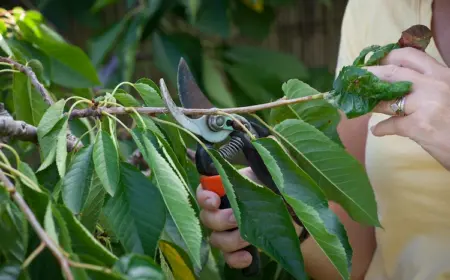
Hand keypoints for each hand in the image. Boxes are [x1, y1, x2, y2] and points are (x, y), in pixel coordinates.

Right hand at [197, 167, 301, 268]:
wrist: (292, 212)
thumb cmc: (276, 189)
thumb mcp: (266, 173)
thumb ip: (257, 163)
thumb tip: (259, 145)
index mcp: (224, 189)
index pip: (203, 191)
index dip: (204, 196)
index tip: (215, 200)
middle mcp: (220, 210)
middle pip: (206, 218)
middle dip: (220, 219)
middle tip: (236, 217)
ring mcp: (227, 231)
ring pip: (216, 239)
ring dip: (230, 239)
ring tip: (248, 236)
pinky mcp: (237, 249)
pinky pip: (227, 258)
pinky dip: (235, 259)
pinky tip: (248, 256)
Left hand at [366, 47, 449, 169]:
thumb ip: (431, 87)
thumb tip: (402, 88)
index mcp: (444, 74)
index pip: (411, 56)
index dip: (387, 57)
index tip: (374, 62)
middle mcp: (436, 84)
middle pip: (392, 72)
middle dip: (370, 75)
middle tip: (358, 80)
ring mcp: (427, 104)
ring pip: (388, 98)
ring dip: (371, 102)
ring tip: (363, 105)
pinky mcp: (420, 126)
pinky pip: (392, 124)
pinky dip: (381, 128)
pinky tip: (377, 131)